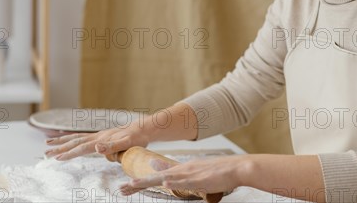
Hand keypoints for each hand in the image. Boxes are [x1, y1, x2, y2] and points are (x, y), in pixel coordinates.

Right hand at [44, 122, 149, 160]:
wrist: (145, 128)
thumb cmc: (138, 138)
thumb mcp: (127, 143)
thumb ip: (112, 146)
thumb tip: (96, 147)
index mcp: (102, 139)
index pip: (81, 147)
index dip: (69, 153)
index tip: (57, 158)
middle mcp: (97, 136)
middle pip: (74, 142)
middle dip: (59, 147)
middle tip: (45, 152)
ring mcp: (99, 135)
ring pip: (76, 138)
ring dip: (62, 141)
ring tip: (48, 143)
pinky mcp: (102, 136)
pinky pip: (82, 137)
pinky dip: (72, 137)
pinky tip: (67, 138)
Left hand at [119, 155, 249, 195]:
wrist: (235, 167)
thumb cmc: (217, 172)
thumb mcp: (194, 172)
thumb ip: (180, 172)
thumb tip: (162, 171)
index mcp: (179, 170)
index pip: (155, 176)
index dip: (140, 182)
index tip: (126, 187)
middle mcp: (181, 170)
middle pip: (154, 177)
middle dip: (137, 184)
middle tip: (121, 189)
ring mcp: (188, 174)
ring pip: (163, 178)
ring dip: (147, 182)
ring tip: (131, 185)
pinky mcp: (198, 178)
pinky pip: (183, 181)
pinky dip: (173, 182)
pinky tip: (164, 182)